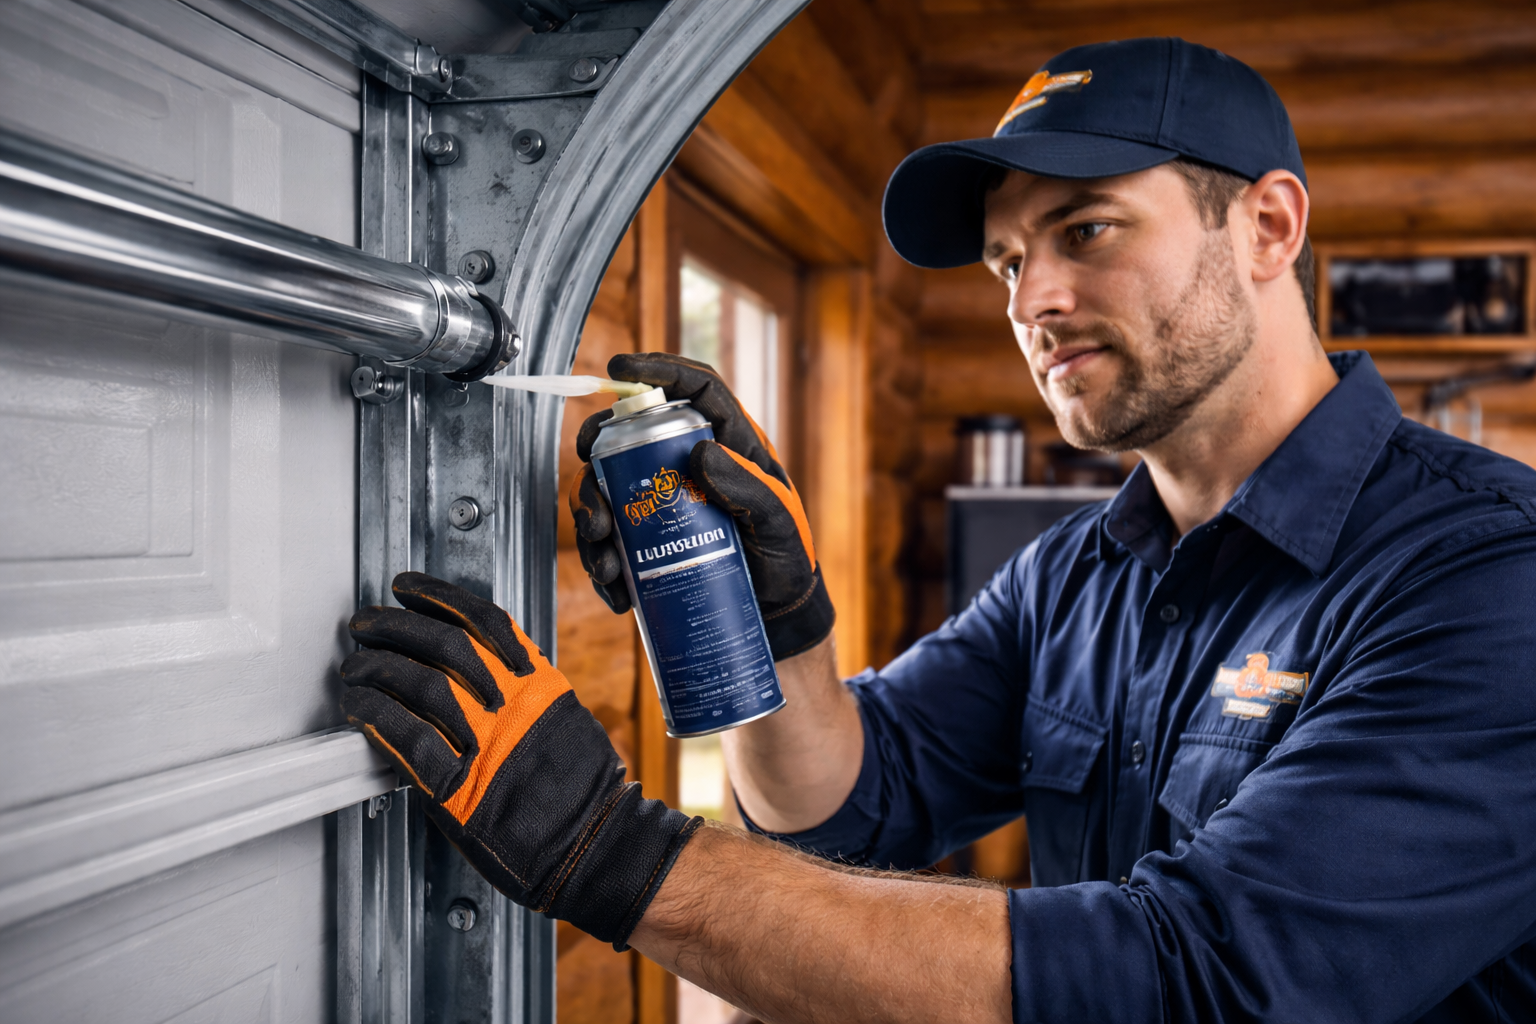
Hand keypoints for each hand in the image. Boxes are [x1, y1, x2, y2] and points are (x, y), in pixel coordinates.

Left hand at [340, 571, 699, 947]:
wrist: (592, 842)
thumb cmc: (579, 790)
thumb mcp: (558, 715)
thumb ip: (516, 686)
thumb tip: (465, 665)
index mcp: (535, 682)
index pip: (479, 618)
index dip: (435, 596)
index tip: (407, 588)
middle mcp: (511, 703)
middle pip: (441, 643)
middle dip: (394, 626)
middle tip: (366, 623)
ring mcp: (485, 743)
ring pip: (418, 683)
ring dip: (376, 669)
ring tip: (356, 666)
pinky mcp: (458, 787)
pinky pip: (406, 738)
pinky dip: (376, 716)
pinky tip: (358, 708)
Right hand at [569, 352, 834, 660]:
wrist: (775, 614)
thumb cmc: (787, 560)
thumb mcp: (778, 522)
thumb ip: (748, 489)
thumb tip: (700, 453)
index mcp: (729, 445)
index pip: (695, 390)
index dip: (657, 369)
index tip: (619, 368)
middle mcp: (688, 467)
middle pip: (632, 435)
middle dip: (600, 446)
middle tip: (588, 463)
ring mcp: (663, 504)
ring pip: (609, 488)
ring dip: (591, 514)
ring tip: (605, 557)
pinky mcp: (647, 542)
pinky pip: (610, 540)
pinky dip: (602, 562)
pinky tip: (613, 588)